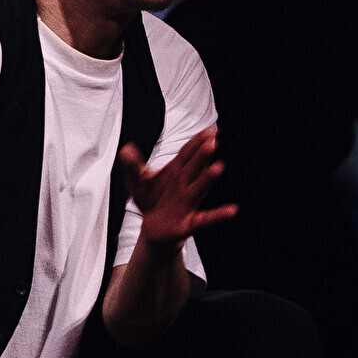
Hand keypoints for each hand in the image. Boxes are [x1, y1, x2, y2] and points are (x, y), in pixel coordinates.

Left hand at [119, 126, 238, 243]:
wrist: (154, 227)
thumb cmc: (150, 199)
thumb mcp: (138, 180)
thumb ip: (132, 165)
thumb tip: (125, 149)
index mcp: (175, 171)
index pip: (187, 153)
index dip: (197, 141)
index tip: (210, 130)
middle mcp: (185, 184)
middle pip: (194, 167)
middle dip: (202, 154)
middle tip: (213, 140)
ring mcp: (189, 202)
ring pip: (199, 188)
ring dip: (208, 178)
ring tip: (218, 167)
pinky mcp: (189, 222)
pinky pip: (205, 218)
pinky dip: (218, 215)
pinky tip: (232, 210)